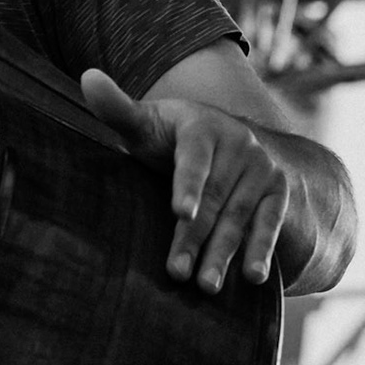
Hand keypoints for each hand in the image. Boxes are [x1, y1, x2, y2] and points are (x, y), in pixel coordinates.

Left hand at [81, 67, 289, 293]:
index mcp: (202, 125)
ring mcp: (261, 168)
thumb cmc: (168, 137)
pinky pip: (271, 222)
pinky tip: (252, 278)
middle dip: (195, 236)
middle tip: (177, 273)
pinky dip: (263, 249)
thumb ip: (117, 108)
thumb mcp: (145, 123)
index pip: (194, 158)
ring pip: (240, 216)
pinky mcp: (278, 192)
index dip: (188, 185)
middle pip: (214, 197)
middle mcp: (239, 143)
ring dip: (224, 253)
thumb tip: (86, 78)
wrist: (225, 139)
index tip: (180, 213)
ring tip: (206, 286)